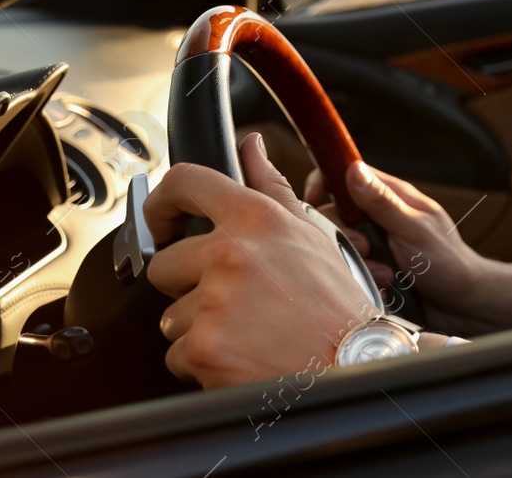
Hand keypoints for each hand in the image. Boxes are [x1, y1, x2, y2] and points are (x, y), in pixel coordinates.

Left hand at [144, 133, 379, 389]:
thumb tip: (250, 147)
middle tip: (233, 299)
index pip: (186, 183)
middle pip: (164, 263)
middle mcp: (230, 254)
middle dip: (188, 285)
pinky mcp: (202, 347)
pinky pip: (176, 353)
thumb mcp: (310, 234)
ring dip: (198, 326)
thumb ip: (271, 186)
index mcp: (256, 218)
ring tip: (247, 331)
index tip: (160, 222)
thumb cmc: (336, 303)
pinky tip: (241, 355)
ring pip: (170, 314)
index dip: (161, 202)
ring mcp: (213, 302)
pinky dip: (202, 360)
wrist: (351, 365)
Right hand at [305, 161, 511, 335]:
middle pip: (336, 213)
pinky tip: (385, 288)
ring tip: (386, 275)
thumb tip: (353, 169)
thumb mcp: (413, 229)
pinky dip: (363, 278)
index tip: (314, 197)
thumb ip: (382, 202)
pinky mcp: (373, 266)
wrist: (462, 302)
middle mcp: (380, 215)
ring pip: (341, 244)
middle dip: (343, 233)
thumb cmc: (447, 262)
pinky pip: (350, 268)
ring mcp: (376, 241)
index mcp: (392, 196)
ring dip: (357, 261)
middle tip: (365, 248)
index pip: (347, 174)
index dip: (325, 181)